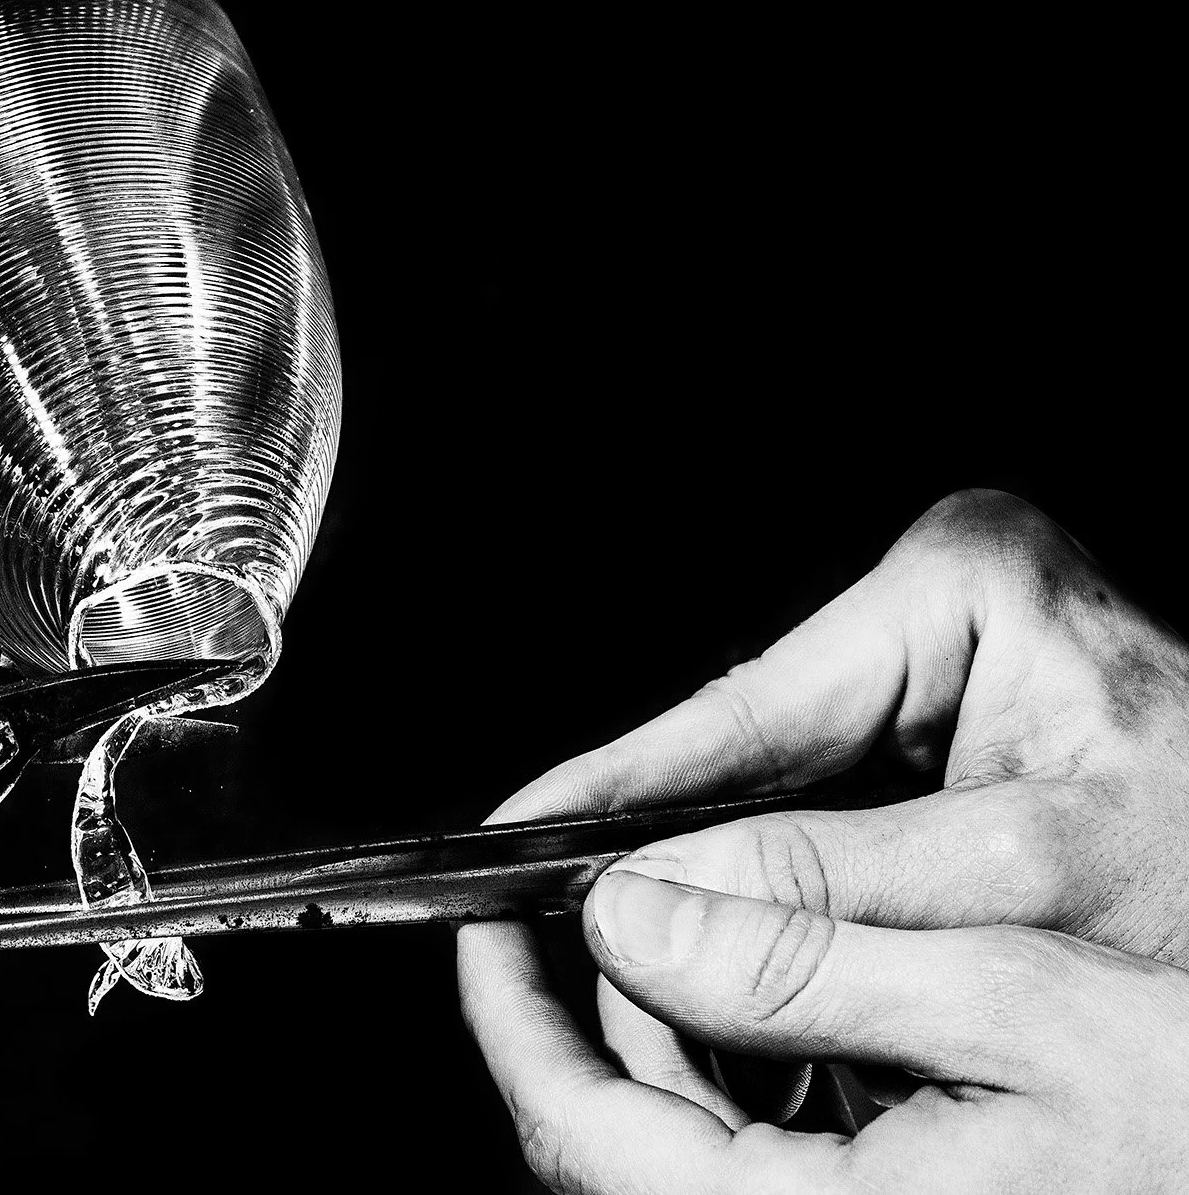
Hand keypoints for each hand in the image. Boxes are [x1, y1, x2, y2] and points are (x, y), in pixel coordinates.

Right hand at [457, 489, 1188, 1187]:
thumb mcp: (1024, 879)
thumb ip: (824, 886)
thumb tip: (649, 900)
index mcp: (971, 584)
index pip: (746, 701)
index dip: (620, 787)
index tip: (523, 835)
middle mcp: (950, 617)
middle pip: (748, 754)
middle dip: (668, 859)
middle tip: (568, 927)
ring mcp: (947, 680)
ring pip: (773, 806)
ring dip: (721, 899)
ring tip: (636, 959)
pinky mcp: (948, 747)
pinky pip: (824, 838)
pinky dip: (788, 914)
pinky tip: (737, 962)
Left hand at [459, 874, 1188, 1191]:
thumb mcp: (1018, 1000)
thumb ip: (806, 962)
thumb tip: (633, 916)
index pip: (581, 1136)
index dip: (511, 1020)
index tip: (487, 925)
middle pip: (617, 1135)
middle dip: (597, 1005)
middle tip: (614, 889)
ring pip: (680, 1139)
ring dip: (675, 1028)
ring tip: (709, 920)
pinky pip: (760, 1152)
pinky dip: (751, 1064)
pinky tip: (798, 993)